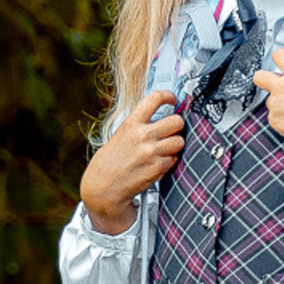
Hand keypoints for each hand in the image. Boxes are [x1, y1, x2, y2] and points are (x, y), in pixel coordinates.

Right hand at [81, 86, 183, 231]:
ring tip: (164, 149)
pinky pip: (174, 159)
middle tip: (172, 130)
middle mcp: (142, 135)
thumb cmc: (110, 161)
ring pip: (179, 141)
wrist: (103, 186)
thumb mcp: (120, 135)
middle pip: (176, 121)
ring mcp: (151, 152)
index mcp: (131, 123)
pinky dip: (169, 161)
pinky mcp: (158, 167)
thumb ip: (139, 125)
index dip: (169, 96)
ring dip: (175, 145)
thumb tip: (161, 118)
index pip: (155, 98)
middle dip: (177, 126)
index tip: (173, 100)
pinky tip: (157, 163)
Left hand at [252, 49, 283, 180]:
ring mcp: (276, 105)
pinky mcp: (274, 121)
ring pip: (270, 100)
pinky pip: (274, 117)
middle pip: (259, 76)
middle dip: (264, 78)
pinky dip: (283, 118)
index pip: (279, 55)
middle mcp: (282, 88)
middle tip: (275, 83)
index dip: (280, 57)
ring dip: (279, 102)